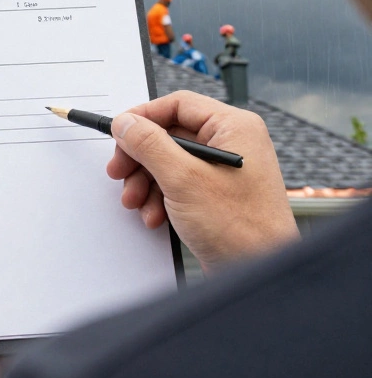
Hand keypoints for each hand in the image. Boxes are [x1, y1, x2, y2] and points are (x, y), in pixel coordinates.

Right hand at [108, 90, 297, 273]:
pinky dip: (160, 198)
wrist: (260, 272)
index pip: (178, 105)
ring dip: (146, 183)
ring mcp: (223, 170)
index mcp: (234, 128)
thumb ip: (150, 145)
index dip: (143, 117)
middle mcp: (231, 144)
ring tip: (137, 203)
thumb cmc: (240, 227)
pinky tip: (155, 216)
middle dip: (140, 159)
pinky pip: (177, 184)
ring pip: (168, 162)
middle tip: (119, 173)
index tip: (118, 133)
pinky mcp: (215, 193)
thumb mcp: (183, 180)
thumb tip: (126, 123)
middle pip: (169, 135)